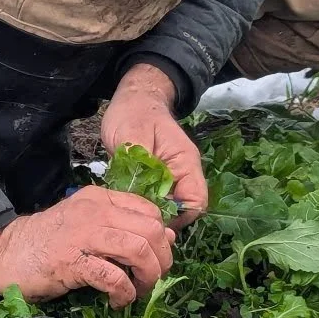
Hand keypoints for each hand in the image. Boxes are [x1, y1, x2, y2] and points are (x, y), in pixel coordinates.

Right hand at [0, 187, 175, 307]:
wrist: (3, 251)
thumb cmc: (46, 242)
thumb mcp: (86, 225)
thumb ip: (120, 226)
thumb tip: (166, 236)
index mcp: (99, 199)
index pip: (149, 210)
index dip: (162, 236)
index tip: (157, 257)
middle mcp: (95, 211)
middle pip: (150, 229)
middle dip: (162, 259)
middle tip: (153, 278)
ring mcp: (83, 234)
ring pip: (138, 249)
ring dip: (148, 276)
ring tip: (140, 291)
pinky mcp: (72, 261)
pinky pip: (113, 277)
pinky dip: (124, 293)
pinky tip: (118, 301)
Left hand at [102, 63, 207, 229]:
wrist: (134, 99)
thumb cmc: (133, 113)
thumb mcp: (132, 136)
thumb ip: (140, 167)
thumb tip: (142, 199)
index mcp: (185, 163)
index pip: (195, 203)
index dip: (175, 216)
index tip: (150, 218)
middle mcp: (183, 174)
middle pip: (181, 211)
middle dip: (158, 218)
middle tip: (132, 218)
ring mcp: (170, 178)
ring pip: (165, 208)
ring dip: (147, 212)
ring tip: (126, 210)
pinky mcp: (155, 180)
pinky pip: (152, 200)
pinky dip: (140, 204)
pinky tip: (123, 202)